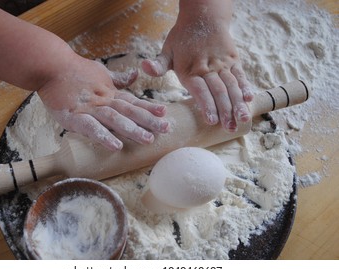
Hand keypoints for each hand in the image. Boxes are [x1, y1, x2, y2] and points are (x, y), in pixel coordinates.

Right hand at [38, 56, 169, 150]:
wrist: (51, 65)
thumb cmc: (75, 70)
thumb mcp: (100, 71)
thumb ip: (118, 78)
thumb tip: (135, 75)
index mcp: (110, 93)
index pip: (133, 101)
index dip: (149, 107)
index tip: (165, 113)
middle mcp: (104, 100)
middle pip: (130, 111)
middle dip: (149, 120)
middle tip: (166, 129)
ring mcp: (90, 108)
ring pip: (115, 119)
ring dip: (132, 129)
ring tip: (148, 139)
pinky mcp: (75, 116)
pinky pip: (91, 127)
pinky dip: (103, 136)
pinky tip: (116, 146)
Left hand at [142, 6, 252, 131]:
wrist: (203, 15)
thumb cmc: (182, 38)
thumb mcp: (167, 50)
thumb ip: (158, 64)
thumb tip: (144, 67)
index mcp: (189, 70)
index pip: (200, 90)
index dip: (206, 105)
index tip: (211, 121)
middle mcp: (207, 68)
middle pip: (218, 91)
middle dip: (225, 111)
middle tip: (229, 128)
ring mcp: (222, 64)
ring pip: (231, 86)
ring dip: (237, 103)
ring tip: (241, 120)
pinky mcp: (233, 60)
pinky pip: (240, 75)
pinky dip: (245, 87)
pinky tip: (249, 100)